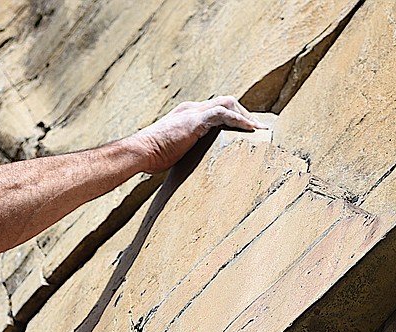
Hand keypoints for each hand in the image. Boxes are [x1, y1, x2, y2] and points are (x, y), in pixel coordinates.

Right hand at [129, 96, 263, 173]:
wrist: (138, 152)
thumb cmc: (148, 156)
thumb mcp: (170, 150)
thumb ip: (182, 150)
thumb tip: (189, 166)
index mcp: (185, 114)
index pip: (214, 109)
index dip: (231, 118)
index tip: (243, 130)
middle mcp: (191, 108)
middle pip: (226, 102)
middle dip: (243, 114)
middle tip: (256, 129)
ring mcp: (193, 112)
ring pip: (228, 103)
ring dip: (245, 115)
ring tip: (258, 130)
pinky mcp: (195, 120)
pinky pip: (224, 114)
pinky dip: (239, 120)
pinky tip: (250, 129)